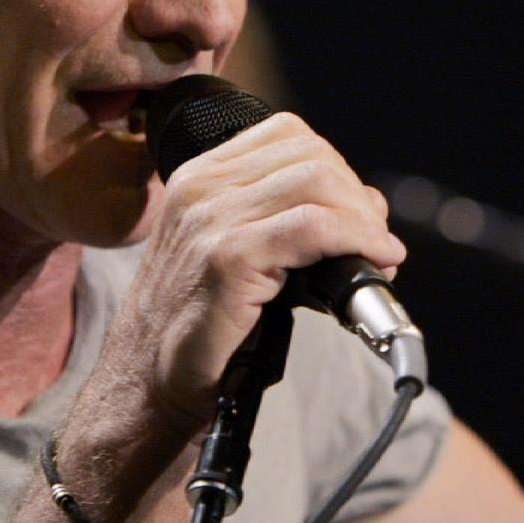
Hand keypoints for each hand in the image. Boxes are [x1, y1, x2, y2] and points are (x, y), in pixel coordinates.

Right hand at [100, 113, 403, 432]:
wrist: (147, 386)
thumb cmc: (195, 329)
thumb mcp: (236, 254)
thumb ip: (288, 219)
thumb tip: (369, 204)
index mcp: (199, 177)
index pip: (288, 136)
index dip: (336, 170)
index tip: (357, 214)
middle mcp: (200, 187)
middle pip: (310, 154)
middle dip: (356, 197)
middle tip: (374, 242)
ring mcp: (211, 219)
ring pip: (317, 181)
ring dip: (362, 219)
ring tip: (376, 254)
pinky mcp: (228, 258)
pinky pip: (314, 226)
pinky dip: (357, 239)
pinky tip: (373, 261)